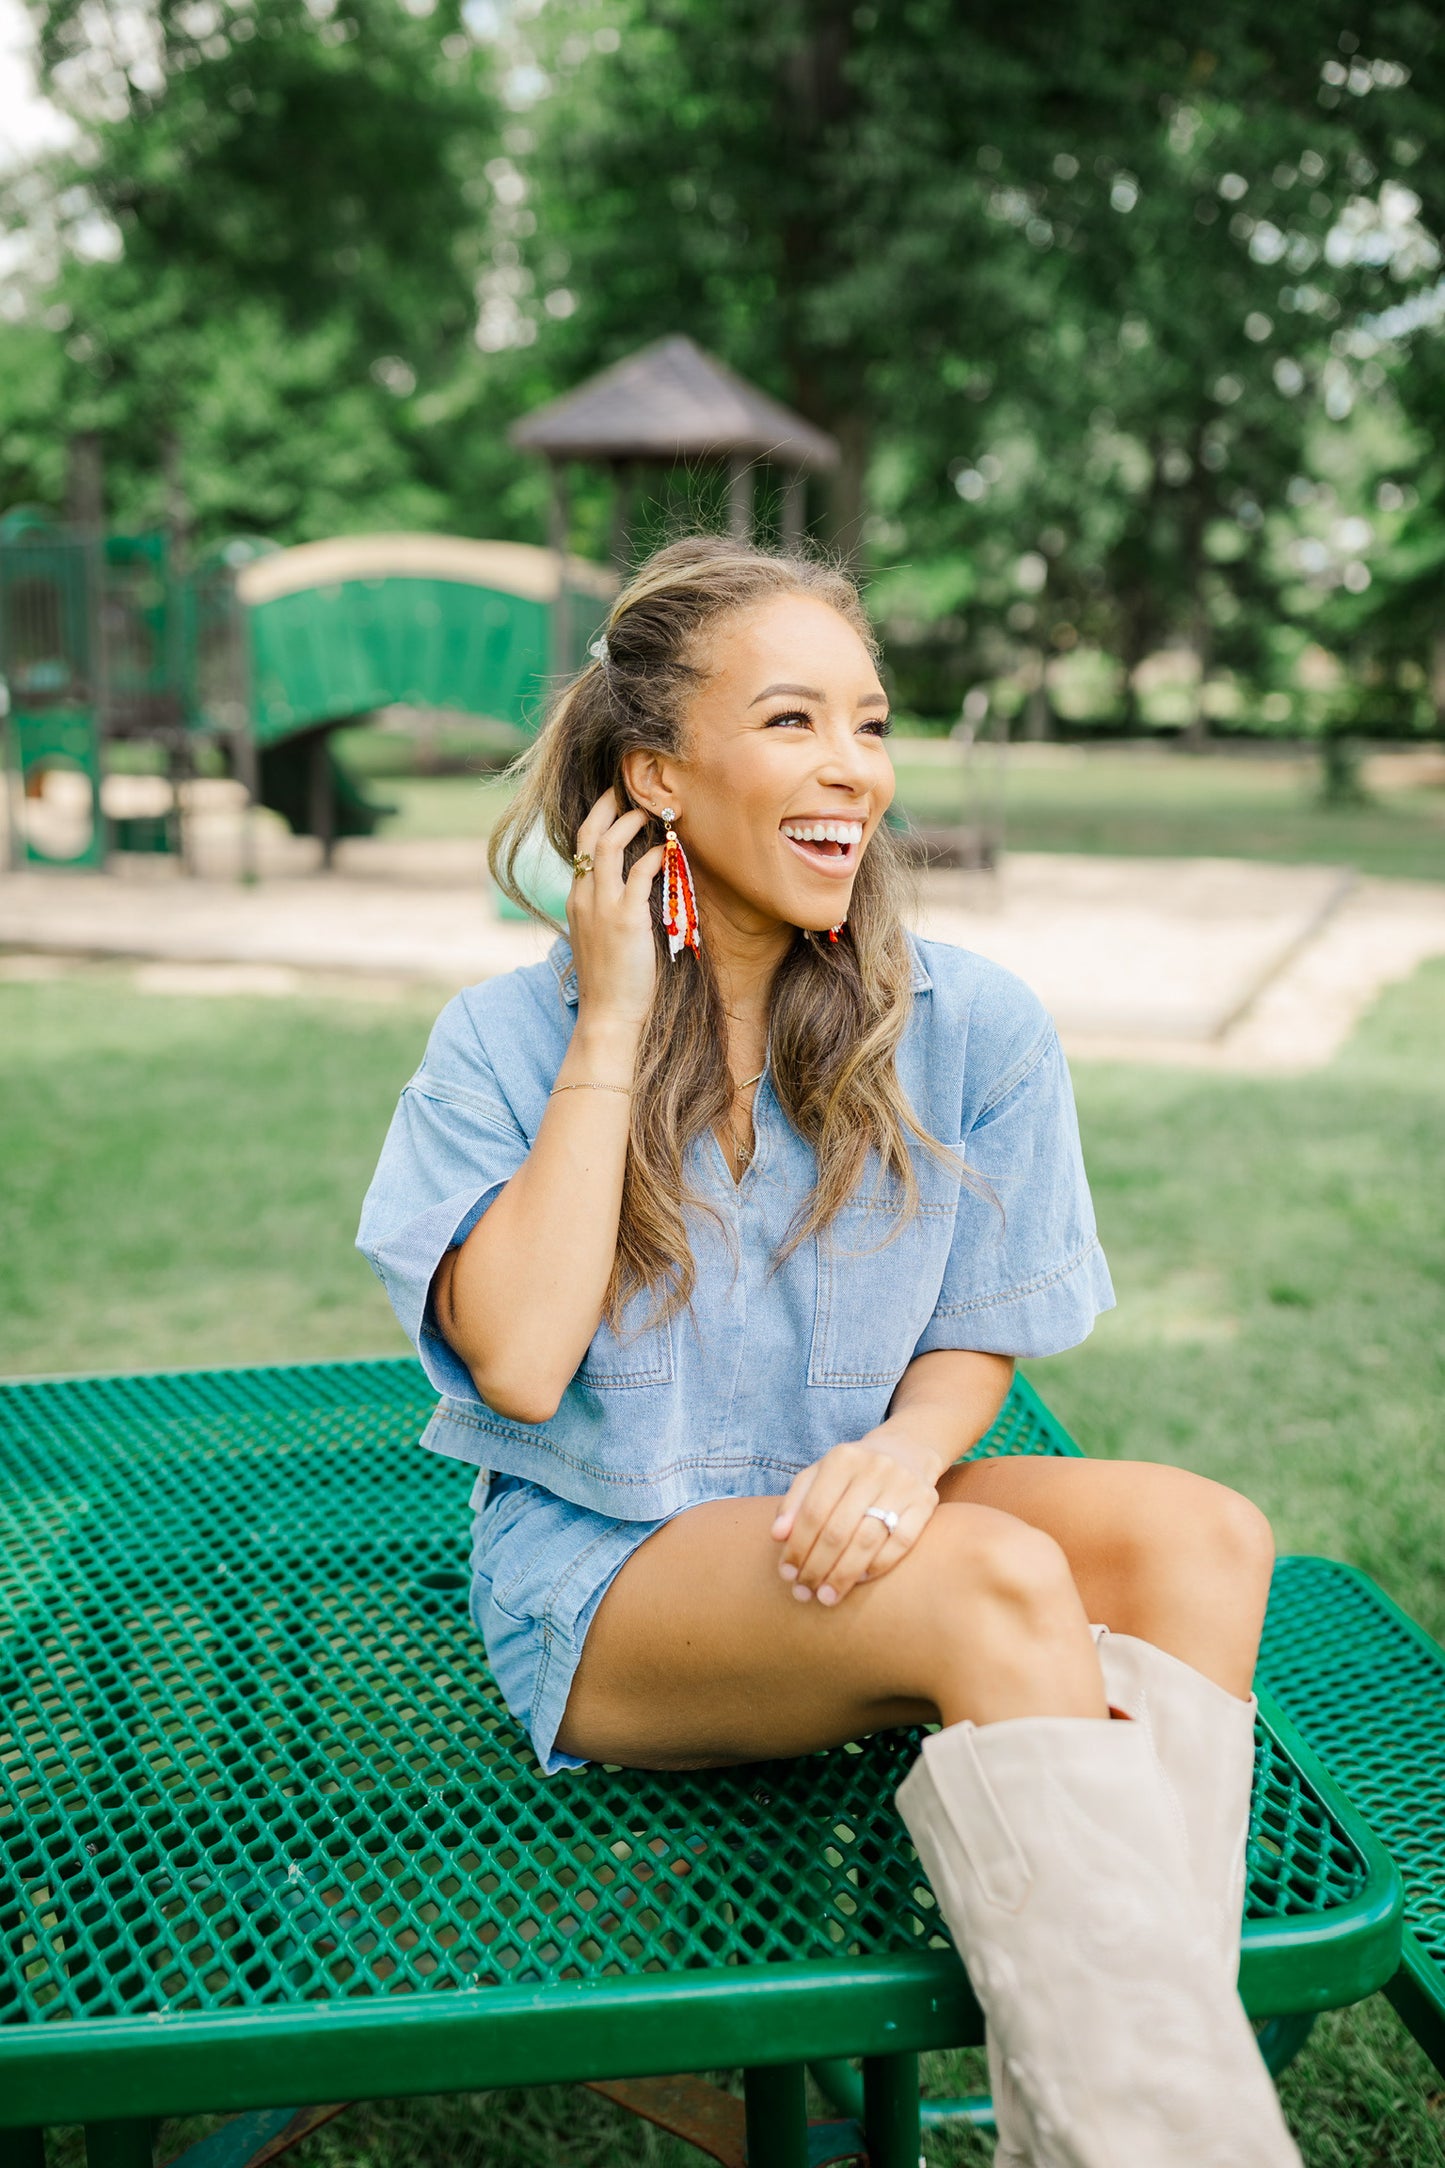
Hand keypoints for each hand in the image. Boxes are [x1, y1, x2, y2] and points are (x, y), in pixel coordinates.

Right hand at [566, 790, 666, 1032]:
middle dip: (607, 805)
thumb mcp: (603, 938)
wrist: (609, 1015)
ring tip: (652, 813)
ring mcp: (602, 907)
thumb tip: (638, 888)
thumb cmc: (613, 982)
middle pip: (588, 834)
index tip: (617, 802)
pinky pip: (639, 874)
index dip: (599, 819)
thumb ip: (613, 909)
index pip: (581, 846)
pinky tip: (669, 851)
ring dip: (631, 822)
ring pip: (608, 846)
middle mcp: (584, 897)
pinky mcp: (625, 919)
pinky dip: (655, 856)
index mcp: (577, 899)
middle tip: (628, 788)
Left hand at [770, 1431, 941, 1605]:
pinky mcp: (926, 1502)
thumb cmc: (852, 1472)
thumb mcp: (819, 1475)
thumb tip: (777, 1536)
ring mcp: (903, 1484)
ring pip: (867, 1541)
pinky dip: (878, 1566)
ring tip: (827, 1596)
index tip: (786, 1575)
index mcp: (842, 1458)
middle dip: (816, 1567)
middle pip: (837, 1530)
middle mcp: (874, 1468)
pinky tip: (860, 1580)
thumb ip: (795, 1502)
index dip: (797, 1547)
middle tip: (804, 1593)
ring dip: (843, 1575)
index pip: (813, 1511)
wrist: (905, 1451)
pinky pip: (900, 1544)